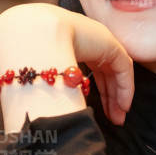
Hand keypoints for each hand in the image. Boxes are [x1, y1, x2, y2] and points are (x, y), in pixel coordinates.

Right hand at [0, 4, 136, 124]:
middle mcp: (90, 41)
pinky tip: (123, 106)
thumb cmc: (30, 53)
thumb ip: (54, 87)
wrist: (34, 34)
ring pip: (117, 73)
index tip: (100, 113)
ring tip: (118, 119)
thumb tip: (53, 111)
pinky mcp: (110, 44)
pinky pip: (124, 69)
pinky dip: (125, 88)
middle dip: (110, 98)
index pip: (92, 70)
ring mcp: (101, 41)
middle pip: (105, 73)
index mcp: (74, 44)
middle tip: (114, 120)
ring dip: (118, 97)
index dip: (99, 92)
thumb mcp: (44, 74)